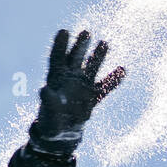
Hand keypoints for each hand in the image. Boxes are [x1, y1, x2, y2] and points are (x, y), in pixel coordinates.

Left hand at [27, 29, 125, 157]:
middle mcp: (70, 79)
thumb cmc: (51, 123)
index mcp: (56, 79)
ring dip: (98, 56)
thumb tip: (43, 90)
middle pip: (75, 58)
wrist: (62, 134)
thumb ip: (48, 102)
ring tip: (104, 43)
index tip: (64, 31)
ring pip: (91, 68)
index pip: (57, 58)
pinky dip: (113, 80)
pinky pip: (104, 87)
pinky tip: (122, 70)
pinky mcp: (93, 96)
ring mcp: (83, 86)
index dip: (60, 45)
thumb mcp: (48, 113)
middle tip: (86, 33)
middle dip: (80, 46)